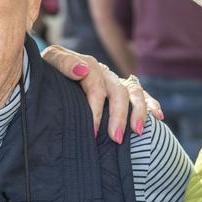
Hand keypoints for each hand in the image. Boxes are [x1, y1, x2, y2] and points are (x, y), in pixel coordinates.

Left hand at [41, 44, 163, 143]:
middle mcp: (100, 71)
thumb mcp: (47, 68)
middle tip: (115, 137)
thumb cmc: (43, 79)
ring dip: (137, 111)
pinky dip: (150, 104)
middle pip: (116, 89)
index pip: (94, 82)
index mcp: (82, 64)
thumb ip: (63, 65)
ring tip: (136, 132)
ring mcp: (112, 80)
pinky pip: (141, 94)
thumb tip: (83, 71)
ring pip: (132, 91)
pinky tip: (158, 117)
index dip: (95, 107)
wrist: (45, 78)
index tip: (93, 130)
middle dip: (118, 114)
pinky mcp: (121, 89)